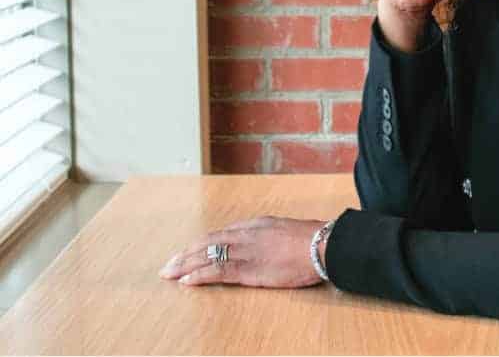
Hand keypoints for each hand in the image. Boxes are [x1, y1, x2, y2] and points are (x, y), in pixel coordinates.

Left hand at [158, 215, 327, 288]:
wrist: (322, 245)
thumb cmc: (311, 239)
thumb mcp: (285, 230)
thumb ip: (268, 235)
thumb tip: (263, 242)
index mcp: (255, 225)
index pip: (219, 234)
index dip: (200, 244)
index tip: (187, 252)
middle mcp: (245, 235)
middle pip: (207, 243)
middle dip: (185, 254)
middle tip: (168, 265)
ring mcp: (246, 252)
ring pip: (207, 256)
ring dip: (185, 266)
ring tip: (169, 274)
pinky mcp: (249, 270)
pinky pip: (218, 272)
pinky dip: (199, 276)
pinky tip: (186, 281)